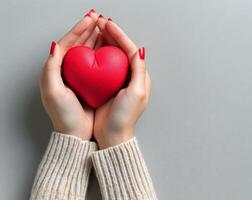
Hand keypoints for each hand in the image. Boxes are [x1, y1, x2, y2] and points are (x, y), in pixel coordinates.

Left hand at [38, 10, 101, 139]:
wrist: (75, 132)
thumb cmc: (63, 114)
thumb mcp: (53, 91)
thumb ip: (51, 67)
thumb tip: (55, 45)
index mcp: (54, 69)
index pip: (67, 43)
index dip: (78, 29)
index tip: (90, 19)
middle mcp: (66, 70)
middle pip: (77, 44)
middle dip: (88, 30)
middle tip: (98, 18)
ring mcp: (79, 76)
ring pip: (87, 51)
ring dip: (95, 38)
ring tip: (104, 28)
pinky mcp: (89, 82)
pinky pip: (96, 62)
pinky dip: (101, 52)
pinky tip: (109, 47)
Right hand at [93, 17, 151, 148]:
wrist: (112, 135)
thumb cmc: (125, 117)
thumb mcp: (136, 93)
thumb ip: (139, 71)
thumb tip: (140, 50)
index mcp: (140, 76)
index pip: (131, 50)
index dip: (120, 36)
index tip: (108, 25)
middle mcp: (131, 76)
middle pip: (122, 49)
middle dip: (112, 35)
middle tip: (100, 23)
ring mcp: (118, 80)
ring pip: (112, 55)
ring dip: (105, 41)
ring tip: (95, 30)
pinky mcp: (108, 85)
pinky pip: (103, 65)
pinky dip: (98, 54)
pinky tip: (91, 48)